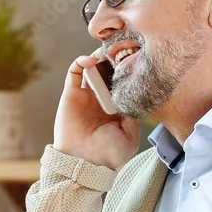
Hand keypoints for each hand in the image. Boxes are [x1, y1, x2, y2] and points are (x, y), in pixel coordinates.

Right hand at [52, 48, 139, 170]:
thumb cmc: (108, 154)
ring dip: (100, 56)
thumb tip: (139, 94)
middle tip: (123, 49)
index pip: (124, 82)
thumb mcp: (130, 136)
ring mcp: (87, 95)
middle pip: (109, 71)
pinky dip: (82, 61)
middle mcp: (102, 99)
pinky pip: (75, 71)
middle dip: (116, 59)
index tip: (136, 59)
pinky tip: (91, 60)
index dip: (128, 69)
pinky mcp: (72, 93)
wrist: (83, 162)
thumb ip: (135, 115)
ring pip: (94, 67)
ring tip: (108, 52)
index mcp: (117, 108)